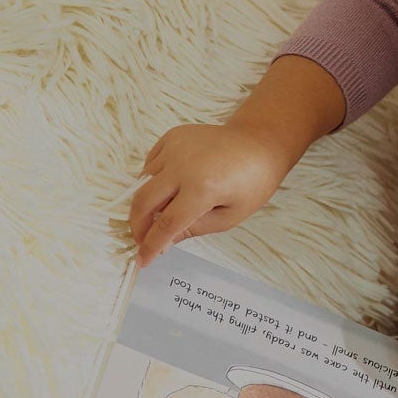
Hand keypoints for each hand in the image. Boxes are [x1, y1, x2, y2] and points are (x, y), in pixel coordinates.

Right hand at [127, 54, 346, 265]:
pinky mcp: (172, 136)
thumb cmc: (252, 183)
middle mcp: (183, 165)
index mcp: (203, 188)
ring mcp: (175, 147)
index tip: (143, 261)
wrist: (259, 144)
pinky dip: (152, 180)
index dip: (151, 245)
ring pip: (143, 181)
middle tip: (142, 240)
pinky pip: (150, 164)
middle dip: (137, 226)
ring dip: (146, 203)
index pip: (167, 224)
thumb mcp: (228, 217)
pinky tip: (169, 188)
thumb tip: (162, 244)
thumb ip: (192, 230)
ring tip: (163, 212)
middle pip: (144, 201)